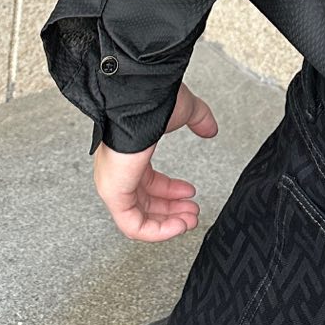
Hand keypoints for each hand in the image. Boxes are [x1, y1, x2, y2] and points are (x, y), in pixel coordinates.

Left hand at [92, 77, 218, 239]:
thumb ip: (198, 119)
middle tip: (193, 213)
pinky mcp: (114, 193)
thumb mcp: (183, 110)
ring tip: (190, 220)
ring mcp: (113, 182)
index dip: (171, 192)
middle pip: (145, 202)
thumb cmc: (152, 98)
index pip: (148, 182)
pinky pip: (133, 224)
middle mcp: (118, 170)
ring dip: (168, 223)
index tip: (190, 193)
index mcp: (129, 153)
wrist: (139, 93)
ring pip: (139, 218)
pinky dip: (157, 230)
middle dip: (173, 211)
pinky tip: (178, 226)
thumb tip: (211, 129)